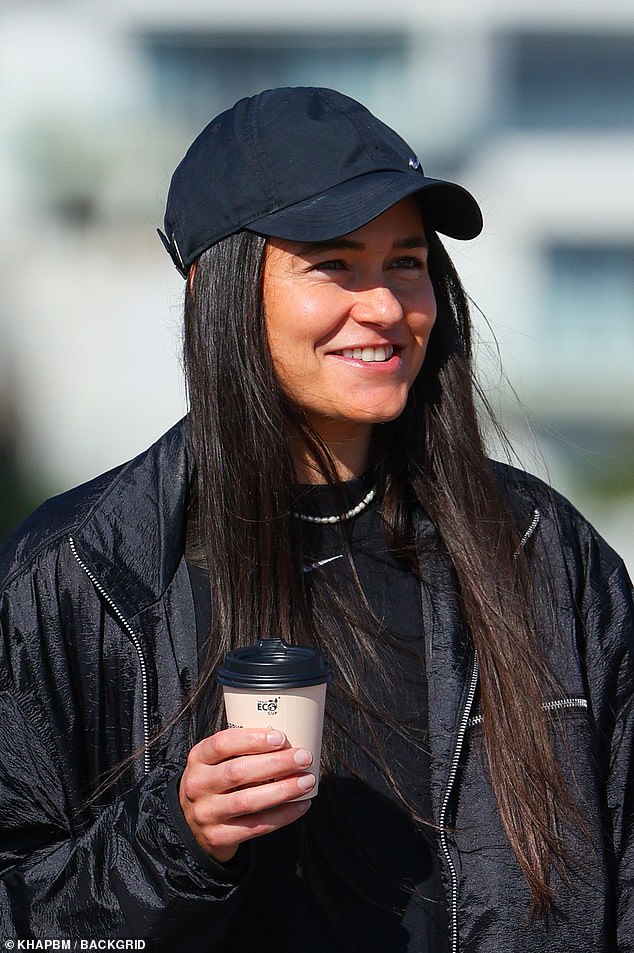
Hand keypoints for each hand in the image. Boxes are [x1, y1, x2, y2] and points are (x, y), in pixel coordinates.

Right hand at [178, 727, 314, 862]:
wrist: (190, 826)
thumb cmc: (213, 784)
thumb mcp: (214, 762)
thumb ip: (240, 750)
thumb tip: (285, 742)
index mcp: (198, 759)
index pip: (222, 744)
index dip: (252, 739)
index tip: (280, 737)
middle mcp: (198, 785)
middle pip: (238, 772)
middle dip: (276, 764)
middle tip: (303, 757)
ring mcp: (206, 813)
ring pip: (248, 801)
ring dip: (283, 790)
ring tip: (307, 781)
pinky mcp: (218, 837)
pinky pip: (256, 826)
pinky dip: (282, 815)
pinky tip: (301, 805)